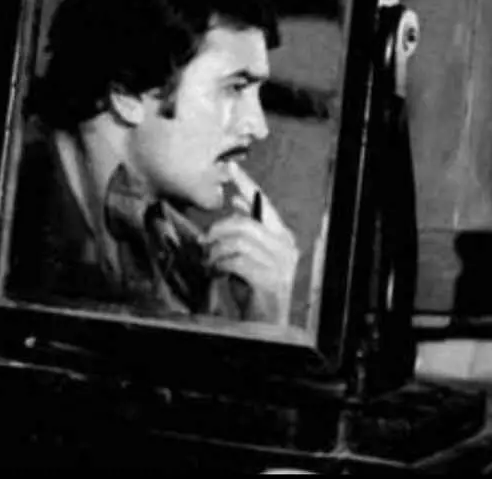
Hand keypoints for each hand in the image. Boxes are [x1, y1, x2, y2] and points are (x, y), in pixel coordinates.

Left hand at [204, 165, 297, 323]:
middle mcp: (286, 248)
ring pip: (237, 241)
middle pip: (243, 223)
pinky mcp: (269, 280)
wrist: (263, 323)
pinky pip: (235, 260)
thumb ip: (245, 229)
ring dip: (215, 251)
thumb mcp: (247, 254)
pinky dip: (219, 265)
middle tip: (204, 244)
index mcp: (283, 238)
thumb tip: (235, 200)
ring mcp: (280, 264)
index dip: (247, 185)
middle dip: (217, 231)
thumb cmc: (253, 287)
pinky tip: (216, 273)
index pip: (264, 204)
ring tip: (210, 263)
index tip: (232, 168)